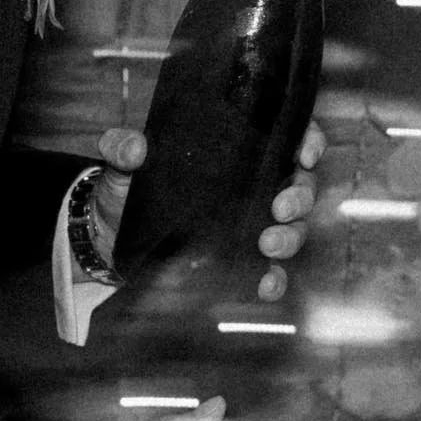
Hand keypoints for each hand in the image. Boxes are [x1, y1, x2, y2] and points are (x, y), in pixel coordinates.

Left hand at [88, 124, 323, 262]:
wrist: (112, 233)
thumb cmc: (128, 187)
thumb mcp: (122, 162)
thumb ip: (122, 148)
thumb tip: (134, 147)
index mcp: (240, 150)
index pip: (288, 136)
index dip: (308, 141)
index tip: (303, 154)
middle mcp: (255, 184)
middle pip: (301, 185)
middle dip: (300, 197)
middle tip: (279, 207)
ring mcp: (252, 222)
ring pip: (294, 227)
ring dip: (290, 237)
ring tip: (267, 244)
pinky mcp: (241, 258)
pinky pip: (270, 269)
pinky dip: (274, 279)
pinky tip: (265, 284)